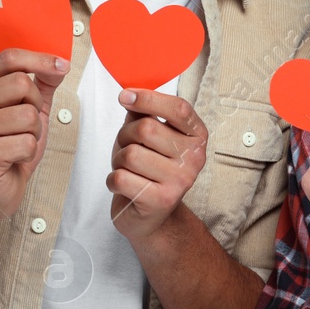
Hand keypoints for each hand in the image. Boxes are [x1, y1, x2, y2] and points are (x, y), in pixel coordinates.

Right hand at [0, 48, 68, 223]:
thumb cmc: (8, 148)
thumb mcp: (27, 110)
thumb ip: (42, 85)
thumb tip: (60, 64)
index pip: (9, 58)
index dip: (40, 59)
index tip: (63, 66)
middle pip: (22, 83)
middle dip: (36, 106)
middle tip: (25, 126)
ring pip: (28, 115)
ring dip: (34, 133)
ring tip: (18, 144)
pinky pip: (27, 142)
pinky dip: (29, 152)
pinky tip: (14, 159)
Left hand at [106, 88, 208, 243]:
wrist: (152, 216)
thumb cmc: (149, 169)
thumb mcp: (150, 137)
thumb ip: (144, 113)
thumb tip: (130, 92)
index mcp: (197, 136)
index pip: (178, 108)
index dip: (148, 98)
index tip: (125, 95)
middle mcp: (194, 158)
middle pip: (146, 129)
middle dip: (125, 136)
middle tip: (127, 148)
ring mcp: (180, 181)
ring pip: (130, 154)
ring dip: (118, 161)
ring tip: (128, 170)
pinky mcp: (161, 200)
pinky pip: (120, 178)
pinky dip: (113, 180)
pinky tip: (124, 186)